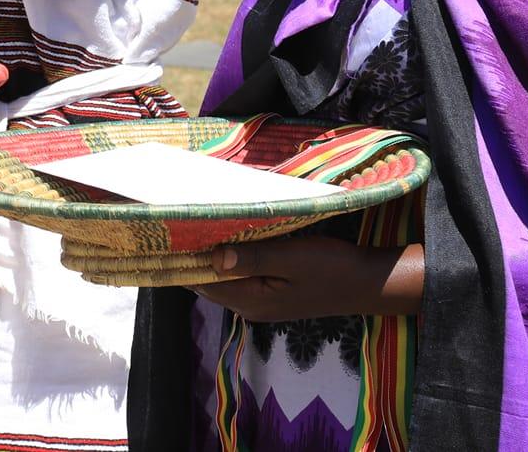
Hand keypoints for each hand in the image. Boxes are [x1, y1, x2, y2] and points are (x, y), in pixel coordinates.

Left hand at [190, 236, 419, 324]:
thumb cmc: (331, 267)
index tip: (163, 232)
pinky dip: (224, 260)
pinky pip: (236, 277)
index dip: (180, 259)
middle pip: (206, 282)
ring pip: (220, 278)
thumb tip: (213, 256)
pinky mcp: (269, 294)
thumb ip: (253, 258)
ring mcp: (259, 302)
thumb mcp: (292, 258)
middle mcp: (249, 306)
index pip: (201, 281)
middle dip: (188, 255)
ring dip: (206, 256)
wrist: (365, 283)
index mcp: (251, 300)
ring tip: (189, 225)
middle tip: (171, 222)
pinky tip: (221, 238)